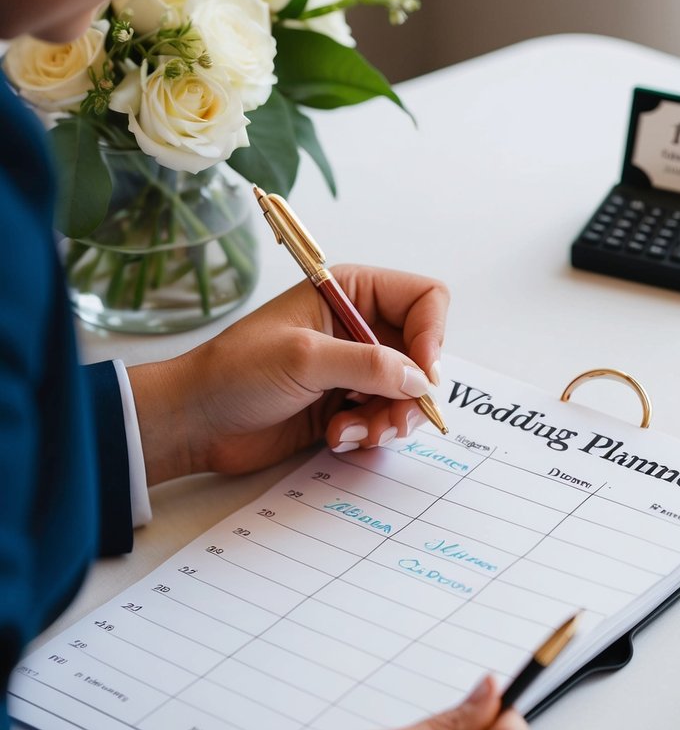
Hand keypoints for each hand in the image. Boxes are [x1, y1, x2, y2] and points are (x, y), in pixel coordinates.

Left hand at [128, 265, 447, 485]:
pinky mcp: (346, 405)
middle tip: (388, 418)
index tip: (424, 375)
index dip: (433, 335)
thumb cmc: (235, 372)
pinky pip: (385, 420)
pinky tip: (336, 436)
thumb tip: (420, 380)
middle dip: (411, 391)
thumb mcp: (304, 358)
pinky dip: (369, 434)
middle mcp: (360, 328)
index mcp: (351, 293)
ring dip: (388, 419)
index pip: (424, 300)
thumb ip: (368, 365)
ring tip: (349, 431)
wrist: (196, 421)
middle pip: (423, 353)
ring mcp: (354, 369)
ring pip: (408, 393)